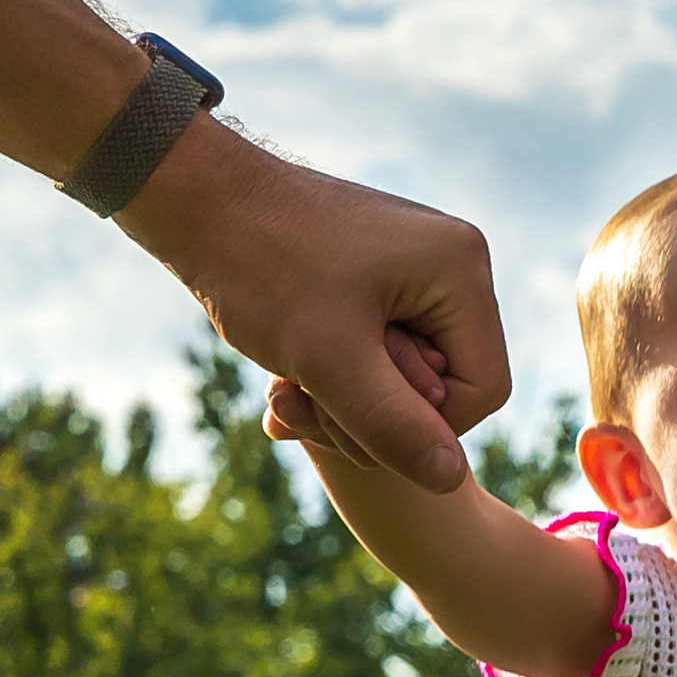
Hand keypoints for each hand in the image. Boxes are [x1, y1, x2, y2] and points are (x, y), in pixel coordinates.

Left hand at [121, 119, 508, 490]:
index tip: (351, 420)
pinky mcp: (379, 273)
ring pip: (404, 375)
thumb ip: (394, 426)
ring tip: (284, 390)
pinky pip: (377, 349)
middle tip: (301, 405)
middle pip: (443, 386)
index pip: (482, 391)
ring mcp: (415, 265)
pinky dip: (333, 372)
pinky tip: (286, 373)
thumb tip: (449, 480)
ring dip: (345, 400)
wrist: (194, 197)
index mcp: (461, 272)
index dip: (422, 428)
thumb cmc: (260, 265)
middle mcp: (452, 262)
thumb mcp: (329, 361)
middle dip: (373, 414)